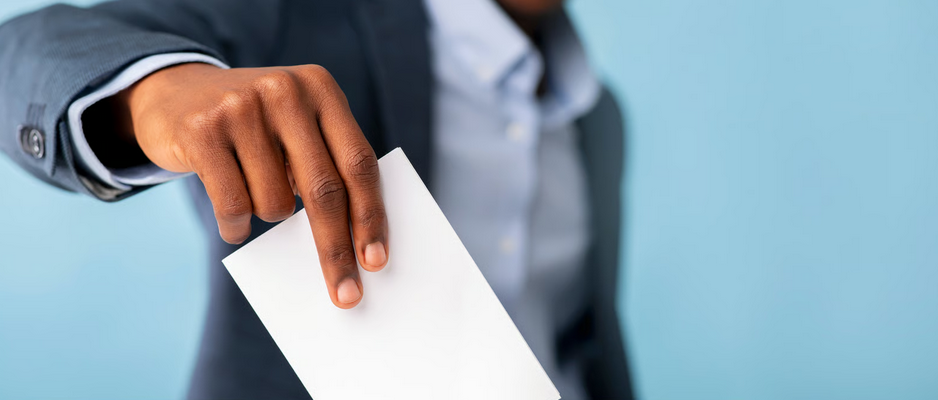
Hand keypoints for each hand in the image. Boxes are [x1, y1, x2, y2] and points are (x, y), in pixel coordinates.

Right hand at [116, 63, 386, 308]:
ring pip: (275, 203)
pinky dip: (236, 227)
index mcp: (321, 89)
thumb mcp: (296, 125)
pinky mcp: (203, 131)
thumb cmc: (255, 126)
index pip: (359, 163)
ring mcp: (242, 108)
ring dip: (269, 217)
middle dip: (335, 249)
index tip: (377, 262)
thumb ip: (325, 164)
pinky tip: (233, 221)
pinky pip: (233, 205)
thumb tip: (352, 246)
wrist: (174, 91)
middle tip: (346, 294)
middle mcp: (286, 92)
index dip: (371, 216)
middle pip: (325, 189)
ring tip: (255, 194)